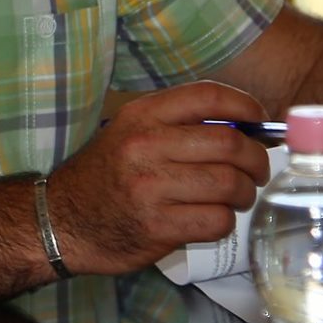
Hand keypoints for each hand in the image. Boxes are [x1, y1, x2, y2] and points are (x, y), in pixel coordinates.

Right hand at [46, 82, 270, 275]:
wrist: (61, 220)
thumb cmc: (106, 174)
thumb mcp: (131, 131)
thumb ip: (179, 123)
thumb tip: (245, 126)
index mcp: (143, 115)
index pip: (208, 96)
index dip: (246, 106)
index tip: (260, 121)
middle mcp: (146, 145)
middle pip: (229, 144)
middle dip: (256, 158)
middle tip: (258, 169)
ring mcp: (150, 188)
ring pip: (229, 184)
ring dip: (245, 193)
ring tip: (239, 196)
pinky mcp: (157, 226)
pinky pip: (216, 220)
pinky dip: (226, 220)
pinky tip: (215, 218)